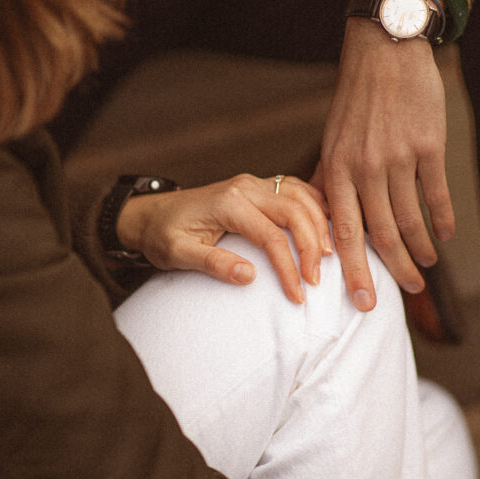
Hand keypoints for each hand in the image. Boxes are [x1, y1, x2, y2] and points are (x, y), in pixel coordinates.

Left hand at [116, 174, 332, 304]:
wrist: (149, 213)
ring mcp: (253, 183)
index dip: (288, 267)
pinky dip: (315, 205)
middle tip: (317, 279)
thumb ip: (212, 263)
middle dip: (311, 245)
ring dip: (319, 223)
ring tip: (330, 254)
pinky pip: (295, 189)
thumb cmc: (161, 235)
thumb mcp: (176, 254)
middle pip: (294, 211)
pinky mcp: (257, 187)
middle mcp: (245, 187)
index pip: (270, 236)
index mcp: (228, 203)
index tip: (297, 294)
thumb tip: (248, 276)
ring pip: (300, 195)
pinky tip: (326, 225)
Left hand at [314, 0, 452, 311]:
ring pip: (412, 219)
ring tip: (429, 265)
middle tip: (409, 291)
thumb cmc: (356, 100)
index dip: (355, 271)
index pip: (344, 232)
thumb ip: (327, 180)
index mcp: (337, 169)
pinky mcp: (428, 145)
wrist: (386, 50)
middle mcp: (366, 167)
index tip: (363, 302)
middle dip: (396, 270)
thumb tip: (318, 218)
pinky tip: (445, 235)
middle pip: (383, 234)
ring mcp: (398, 157)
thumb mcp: (332, 139)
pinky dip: (443, 220)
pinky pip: (437, 194)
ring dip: (422, 249)